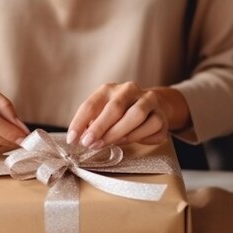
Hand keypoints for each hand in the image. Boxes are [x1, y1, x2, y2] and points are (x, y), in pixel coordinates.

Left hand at [67, 82, 189, 147]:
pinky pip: (150, 126)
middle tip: (88, 143)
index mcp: (109, 89)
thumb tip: (77, 138)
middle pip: (115, 107)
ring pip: (136, 115)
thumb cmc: (120, 114)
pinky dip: (136, 136)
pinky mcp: (161, 115)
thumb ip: (90, 124)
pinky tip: (125, 142)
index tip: (72, 139)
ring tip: (105, 144)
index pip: (91, 104)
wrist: (152, 107)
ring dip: (118, 132)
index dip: (80, 122)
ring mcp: (148, 101)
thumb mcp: (102, 114)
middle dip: (100, 127)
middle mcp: (129, 90)